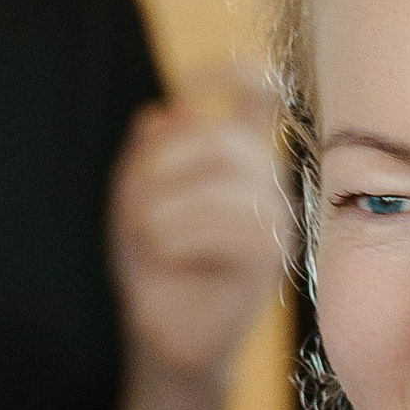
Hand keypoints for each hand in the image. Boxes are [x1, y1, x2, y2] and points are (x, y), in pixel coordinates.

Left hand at [107, 65, 291, 382]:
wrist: (163, 335)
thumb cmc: (152, 268)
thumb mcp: (135, 199)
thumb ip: (149, 154)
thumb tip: (164, 114)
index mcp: (238, 161)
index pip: (256, 96)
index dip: (228, 74)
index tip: (188, 85)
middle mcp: (265, 183)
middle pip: (221, 139)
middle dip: (164, 168)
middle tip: (134, 211)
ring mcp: (275, 219)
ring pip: (223, 179)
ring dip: (166, 206)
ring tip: (146, 238)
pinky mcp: (272, 256)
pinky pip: (232, 224)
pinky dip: (182, 234)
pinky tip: (165, 255)